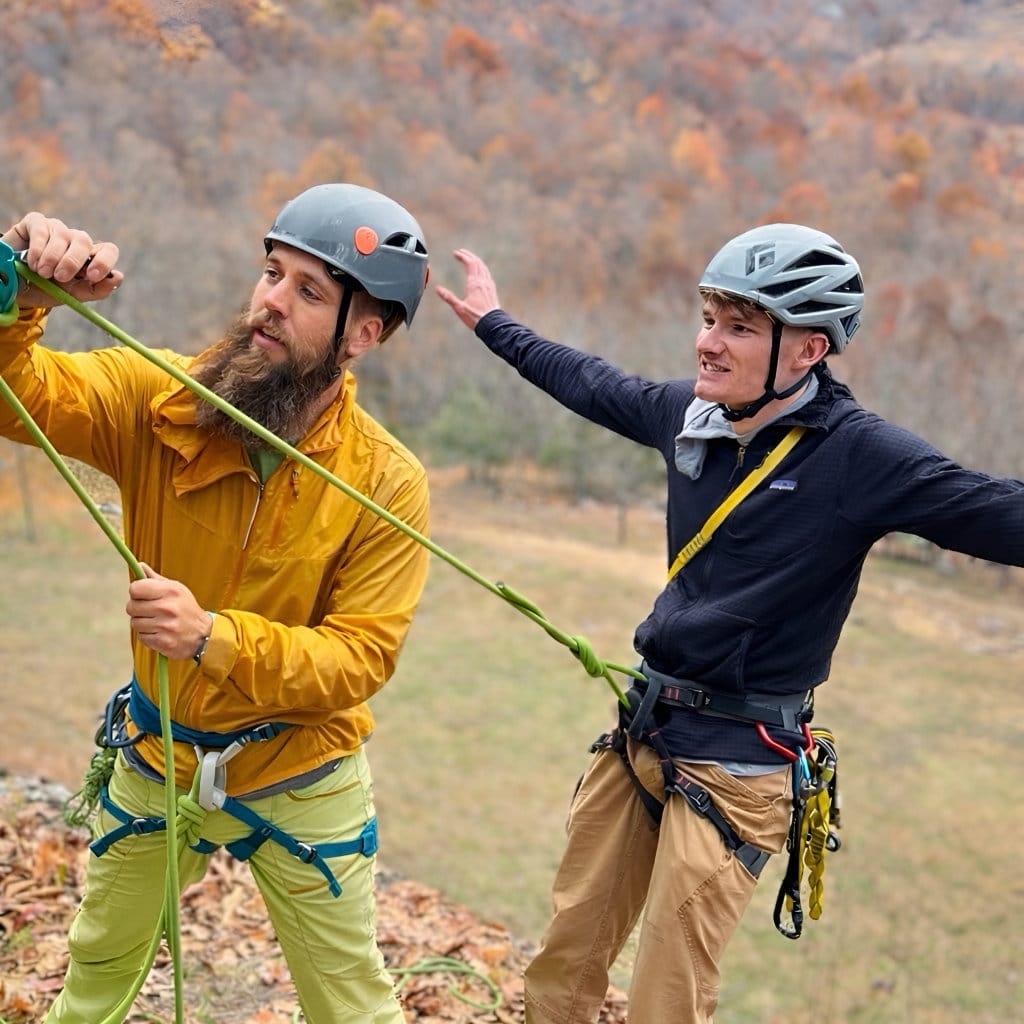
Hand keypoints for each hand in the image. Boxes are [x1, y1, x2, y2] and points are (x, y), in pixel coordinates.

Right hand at [1, 212, 122, 308]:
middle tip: (60, 277)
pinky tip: (31, 263)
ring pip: (62, 237)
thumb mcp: (72, 295)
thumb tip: (118, 277)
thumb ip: (96, 290)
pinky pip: (42, 230)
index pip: (109, 250)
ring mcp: (56, 229)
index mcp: (89, 258)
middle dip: (72, 261)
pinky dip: (37, 249)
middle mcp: (75, 241)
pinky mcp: (36, 222)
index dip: (104, 261)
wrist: (15, 286)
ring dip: (51, 259)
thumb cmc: (46, 289)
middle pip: (84, 241)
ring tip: (40, 273)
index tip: (92, 276)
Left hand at [126, 563, 212, 660]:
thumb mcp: (176, 589)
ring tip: (157, 623)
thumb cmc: (186, 609)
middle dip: (137, 610)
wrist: (204, 634)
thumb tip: (139, 566)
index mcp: (170, 591)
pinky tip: (160, 633)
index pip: (135, 588)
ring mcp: (166, 626)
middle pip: (131, 607)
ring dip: (142, 624)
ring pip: (135, 623)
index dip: (136, 592)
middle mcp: (168, 607)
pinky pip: (142, 637)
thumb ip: (155, 579)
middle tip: (150, 611)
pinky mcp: (164, 642)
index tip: (143, 596)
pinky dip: (148, 636)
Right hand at [434, 248, 500, 328]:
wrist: (493, 324)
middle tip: (461, 252)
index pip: (469, 263)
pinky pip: (487, 274)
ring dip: (476, 260)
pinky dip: (481, 268)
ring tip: (470, 258)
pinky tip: (480, 271)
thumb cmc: (476, 318)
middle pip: (477, 262)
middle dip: (468, 255)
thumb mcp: (459, 308)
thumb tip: (438, 289)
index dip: (462, 256)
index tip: (456, 253)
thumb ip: (448, 297)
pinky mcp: (492, 290)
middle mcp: (482, 282)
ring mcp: (489, 285)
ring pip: (483, 267)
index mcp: (474, 284)